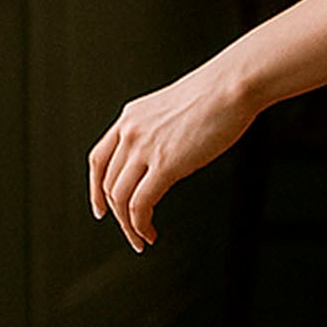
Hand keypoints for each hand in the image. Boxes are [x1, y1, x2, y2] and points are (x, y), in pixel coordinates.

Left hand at [88, 63, 256, 252]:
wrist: (231, 86)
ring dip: (128, 226)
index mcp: (131, 118)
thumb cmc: (217, 94)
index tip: (101, 207)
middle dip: (117, 215)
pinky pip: (139, 204)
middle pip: (109, 184)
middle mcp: (130, 133)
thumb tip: (169, 152)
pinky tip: (150, 232)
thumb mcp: (174, 109)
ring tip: (141, 239)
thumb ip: (162, 130)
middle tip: (131, 231)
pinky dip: (140, 225)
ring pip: (120, 198)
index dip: (95, 188)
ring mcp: (144, 148)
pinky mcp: (164, 164)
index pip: (99, 159)